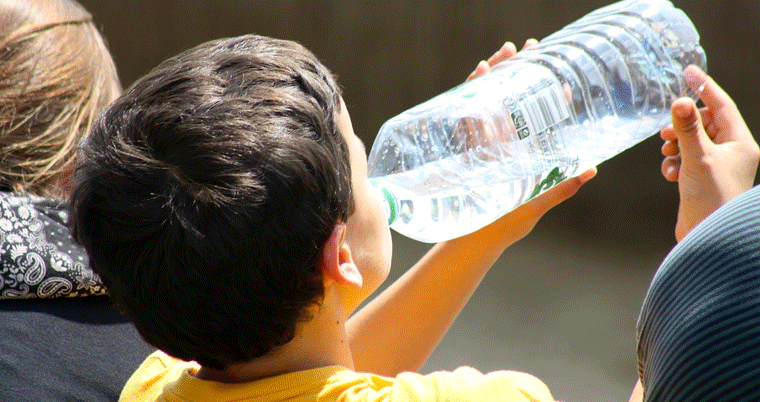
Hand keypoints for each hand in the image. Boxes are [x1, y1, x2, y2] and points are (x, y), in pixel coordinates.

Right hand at [465, 37, 594, 241]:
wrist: (469, 243)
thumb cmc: (503, 228)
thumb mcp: (535, 206)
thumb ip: (560, 188)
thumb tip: (591, 168)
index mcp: (522, 158)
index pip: (538, 121)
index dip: (549, 99)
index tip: (560, 79)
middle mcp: (501, 149)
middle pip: (511, 103)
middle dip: (517, 75)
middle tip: (526, 50)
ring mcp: (481, 148)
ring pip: (488, 104)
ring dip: (495, 77)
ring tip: (503, 56)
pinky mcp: (462, 151)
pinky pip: (466, 117)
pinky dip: (470, 94)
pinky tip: (477, 75)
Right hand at [660, 66, 759, 240]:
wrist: (708, 238)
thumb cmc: (712, 198)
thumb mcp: (697, 158)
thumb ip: (687, 129)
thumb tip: (678, 101)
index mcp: (741, 143)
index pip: (722, 106)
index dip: (704, 87)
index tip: (687, 71)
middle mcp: (732, 153)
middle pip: (705, 123)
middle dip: (684, 124)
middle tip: (667, 129)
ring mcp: (717, 167)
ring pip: (693, 142)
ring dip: (677, 144)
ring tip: (668, 152)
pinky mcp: (702, 180)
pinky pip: (685, 160)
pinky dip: (674, 162)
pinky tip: (670, 173)